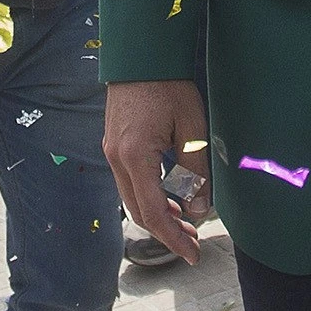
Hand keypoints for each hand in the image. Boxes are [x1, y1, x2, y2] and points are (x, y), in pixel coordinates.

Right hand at [104, 79, 210, 264]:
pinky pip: (130, 183)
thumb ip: (194, 172)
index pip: (153, 212)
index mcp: (135, 156)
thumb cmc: (168, 87)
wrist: (140, 55)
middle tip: (193, 244)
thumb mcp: (191, 130)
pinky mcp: (114, 145)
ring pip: (132, 198)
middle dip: (167, 232)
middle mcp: (116, 158)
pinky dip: (149, 197)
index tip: (192, 255)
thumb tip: (199, 209)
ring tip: (186, 222)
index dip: (173, 238)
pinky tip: (170, 197)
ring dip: (158, 215)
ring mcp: (111, 151)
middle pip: (138, 211)